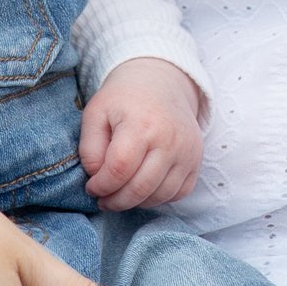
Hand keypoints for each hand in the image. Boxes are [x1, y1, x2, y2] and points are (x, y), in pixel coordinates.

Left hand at [79, 57, 205, 208]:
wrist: (161, 82)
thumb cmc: (123, 99)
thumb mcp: (95, 113)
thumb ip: (89, 149)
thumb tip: (97, 178)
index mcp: (141, 124)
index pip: (119, 169)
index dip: (101, 186)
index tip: (91, 187)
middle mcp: (170, 139)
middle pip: (140, 188)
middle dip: (115, 201)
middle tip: (102, 199)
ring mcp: (187, 152)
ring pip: (160, 196)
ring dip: (135, 203)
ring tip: (120, 194)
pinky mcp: (196, 160)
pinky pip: (179, 194)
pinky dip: (158, 198)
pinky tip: (143, 189)